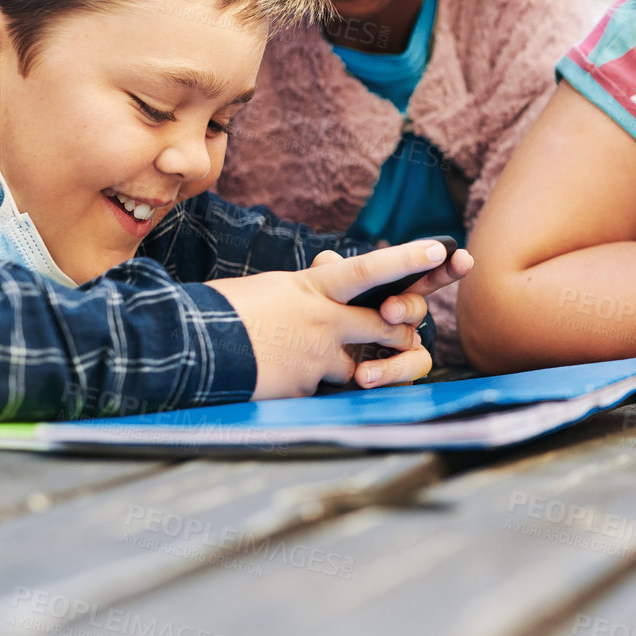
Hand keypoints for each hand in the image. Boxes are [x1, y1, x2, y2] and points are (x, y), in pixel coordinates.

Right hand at [210, 240, 465, 397]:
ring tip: (346, 364)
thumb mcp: (271, 288)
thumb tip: (325, 286)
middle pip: (388, 323)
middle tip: (404, 332)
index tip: (442, 249)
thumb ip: (308, 290)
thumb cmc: (224, 312)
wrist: (192, 348)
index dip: (408, 259)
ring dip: (368, 366)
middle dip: (402, 331)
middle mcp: (325, 317)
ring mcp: (319, 354)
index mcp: (314, 286)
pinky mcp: (309, 385)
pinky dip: (320, 385)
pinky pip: (330, 387)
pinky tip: (289, 379)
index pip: (371, 268)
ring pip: (367, 362)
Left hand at [307, 241, 473, 383]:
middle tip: (388, 310)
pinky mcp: (397, 373)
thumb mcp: (318, 296)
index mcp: (387, 291)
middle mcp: (399, 318)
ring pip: (415, 339)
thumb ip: (326, 274)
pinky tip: (363, 374)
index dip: (445, 266)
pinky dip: (388, 371)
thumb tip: (329, 259)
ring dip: (395, 342)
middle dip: (408, 305)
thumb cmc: (319, 324)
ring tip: (369, 344)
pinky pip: (409, 369)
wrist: (307, 368)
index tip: (463, 258)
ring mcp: (401, 346)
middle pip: (418, 306)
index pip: (418, 275)